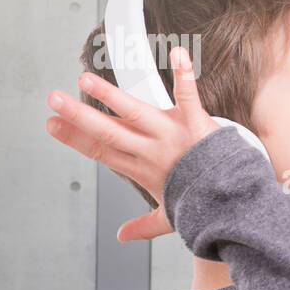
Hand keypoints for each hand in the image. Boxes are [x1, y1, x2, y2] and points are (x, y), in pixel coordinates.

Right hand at [45, 46, 221, 241]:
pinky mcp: (197, 123)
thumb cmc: (205, 202)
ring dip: (112, 96)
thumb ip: (144, 224)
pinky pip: (189, 95)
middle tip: (53, 100)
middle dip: (79, 116)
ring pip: (136, 112)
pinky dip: (185, 74)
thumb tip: (122, 236)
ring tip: (87, 79)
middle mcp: (152, 150)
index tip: (51, 125)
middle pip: (109, 132)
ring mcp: (173, 135)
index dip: (74, 138)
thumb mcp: (170, 216)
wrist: (237, 200)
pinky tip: (177, 53)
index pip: (101, 151)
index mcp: (142, 169)